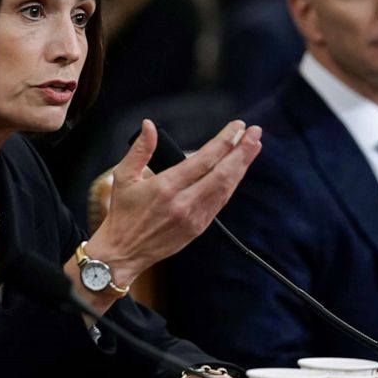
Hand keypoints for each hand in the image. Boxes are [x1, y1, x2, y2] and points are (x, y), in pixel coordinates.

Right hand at [85, 119, 261, 286]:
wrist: (124, 252)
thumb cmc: (123, 213)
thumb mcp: (123, 177)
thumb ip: (140, 150)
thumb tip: (149, 126)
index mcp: (166, 187)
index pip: (203, 160)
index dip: (224, 142)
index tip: (237, 127)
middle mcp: (184, 203)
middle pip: (222, 174)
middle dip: (242, 152)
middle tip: (254, 133)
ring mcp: (194, 217)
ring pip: (226, 189)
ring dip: (242, 167)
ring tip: (253, 147)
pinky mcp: (198, 228)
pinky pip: (220, 202)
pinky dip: (232, 184)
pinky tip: (238, 171)